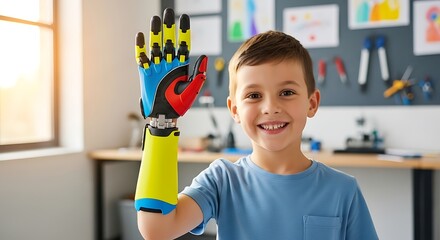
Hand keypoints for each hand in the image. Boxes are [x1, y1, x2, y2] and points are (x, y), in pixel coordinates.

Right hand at [135, 8, 206, 126]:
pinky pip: (142, 57)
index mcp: (181, 66)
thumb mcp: (192, 89)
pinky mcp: (145, 73)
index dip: (183, 31)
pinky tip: (140, 36)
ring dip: (155, 33)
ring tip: (155, 20)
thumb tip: (205, 57)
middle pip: (168, 41)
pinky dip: (141, 47)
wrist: (164, 116)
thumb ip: (198, 73)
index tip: (184, 17)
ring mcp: (156, 67)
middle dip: (168, 27)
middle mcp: (168, 64)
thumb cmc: (179, 105)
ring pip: (155, 46)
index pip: (183, 44)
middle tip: (168, 12)